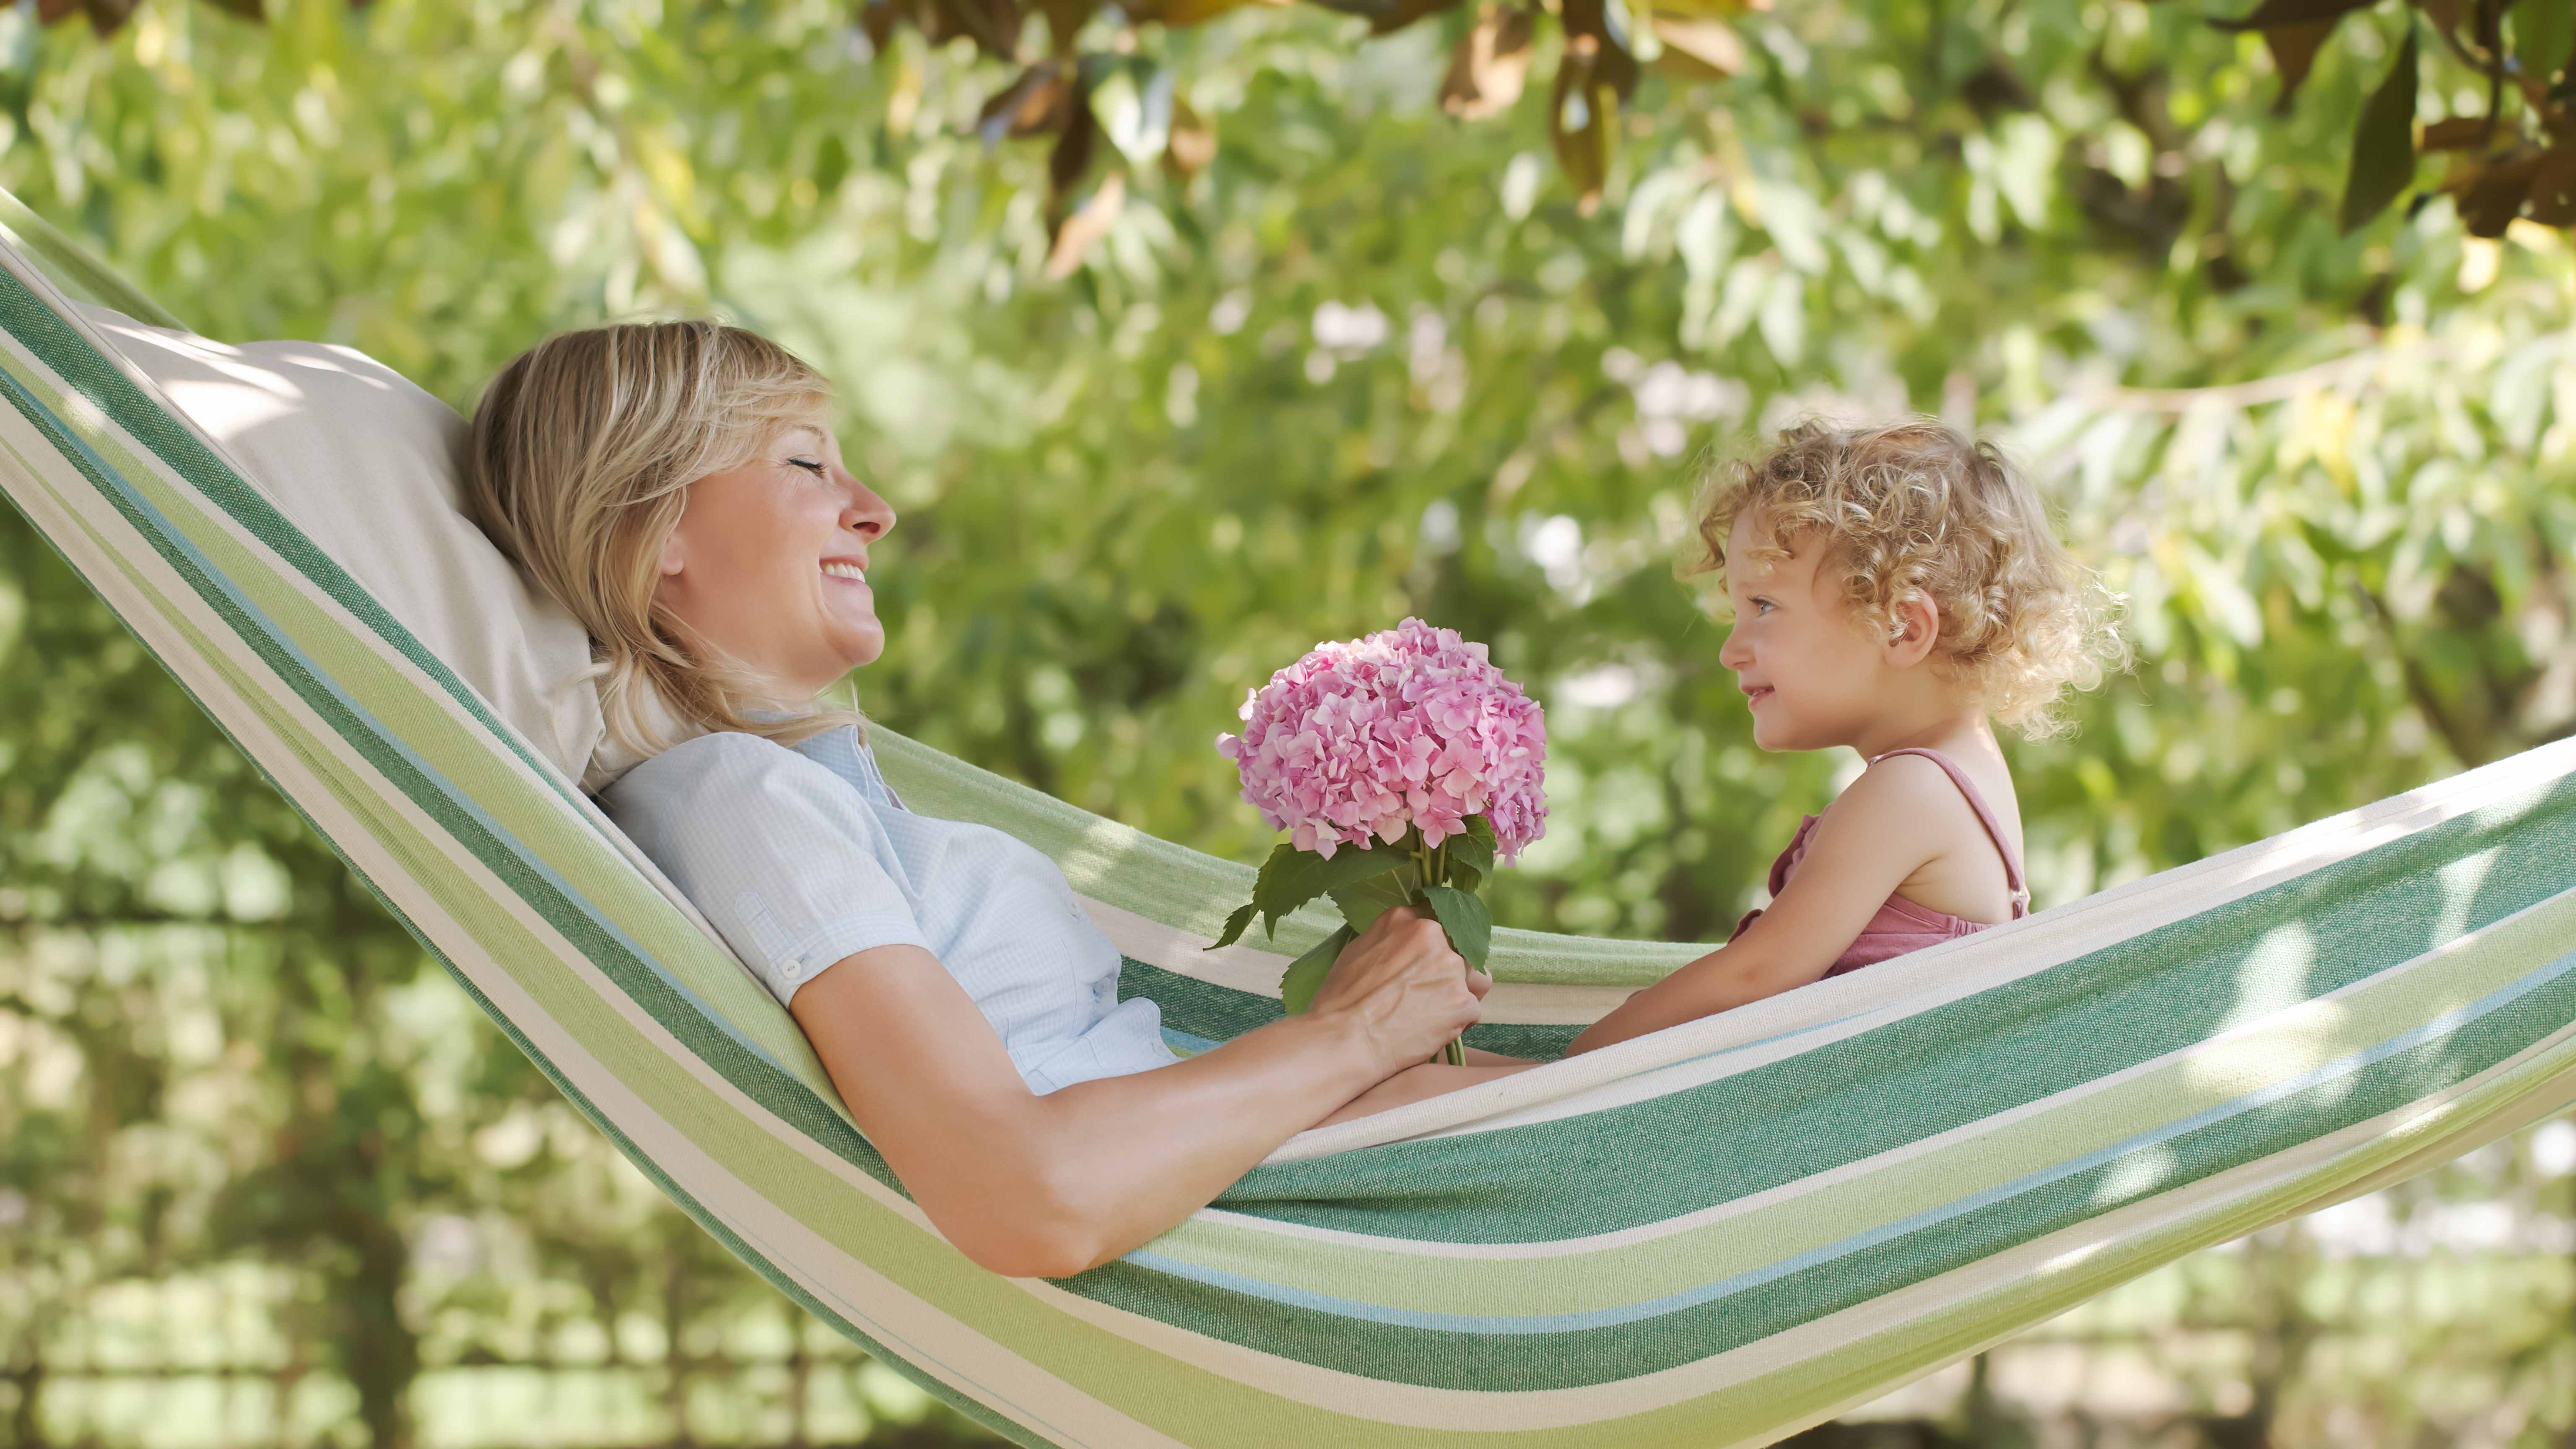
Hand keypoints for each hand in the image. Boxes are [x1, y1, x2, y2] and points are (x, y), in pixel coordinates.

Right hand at [1305, 905, 1483, 1078]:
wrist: (1345, 1039)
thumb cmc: (1341, 1001)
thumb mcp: (1359, 950)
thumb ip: (1391, 941)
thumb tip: (1406, 948)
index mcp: (1405, 920)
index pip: (1439, 923)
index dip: (1439, 946)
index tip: (1432, 962)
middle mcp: (1434, 937)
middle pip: (1461, 951)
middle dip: (1452, 971)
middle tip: (1430, 994)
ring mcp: (1451, 968)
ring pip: (1476, 978)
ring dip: (1463, 993)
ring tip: (1437, 1013)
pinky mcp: (1462, 1002)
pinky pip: (1473, 1010)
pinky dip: (1459, 1022)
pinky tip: (1435, 1031)